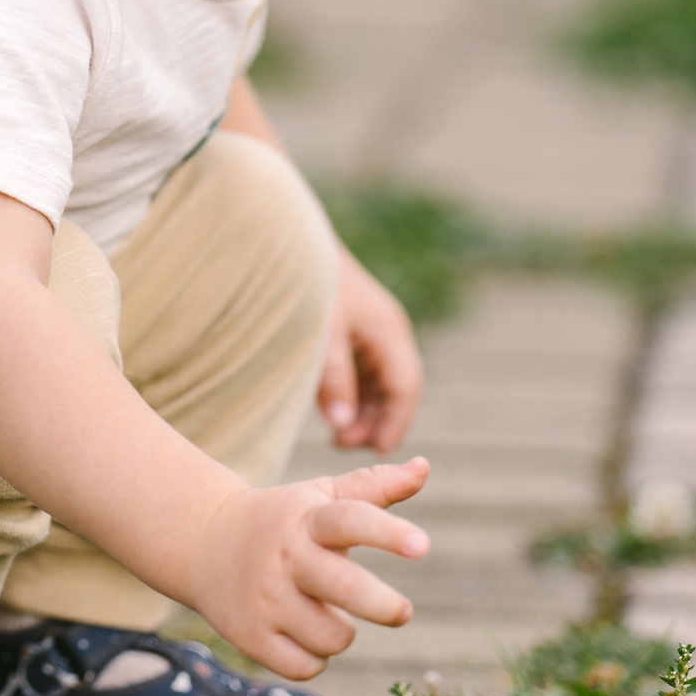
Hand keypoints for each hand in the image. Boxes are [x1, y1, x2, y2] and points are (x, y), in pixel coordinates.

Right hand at [184, 459, 429, 679]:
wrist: (203, 542)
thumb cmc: (283, 519)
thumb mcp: (320, 496)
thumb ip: (374, 486)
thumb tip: (424, 466)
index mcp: (307, 519)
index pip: (351, 520)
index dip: (387, 533)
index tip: (423, 546)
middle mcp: (285, 558)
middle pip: (344, 587)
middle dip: (382, 604)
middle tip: (402, 611)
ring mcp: (265, 600)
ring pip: (332, 636)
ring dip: (342, 632)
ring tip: (327, 612)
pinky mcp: (251, 638)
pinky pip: (307, 666)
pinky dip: (316, 657)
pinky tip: (303, 634)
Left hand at [317, 249, 422, 453]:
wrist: (291, 243)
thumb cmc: (308, 286)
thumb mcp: (321, 336)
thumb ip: (333, 379)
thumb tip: (342, 425)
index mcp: (388, 330)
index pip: (405, 387)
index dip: (394, 422)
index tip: (376, 452)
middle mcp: (388, 332)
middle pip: (397, 388)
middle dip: (377, 422)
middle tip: (342, 446)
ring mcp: (374, 331)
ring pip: (381, 383)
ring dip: (365, 412)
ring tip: (335, 436)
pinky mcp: (357, 332)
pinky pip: (365, 372)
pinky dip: (354, 395)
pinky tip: (332, 412)